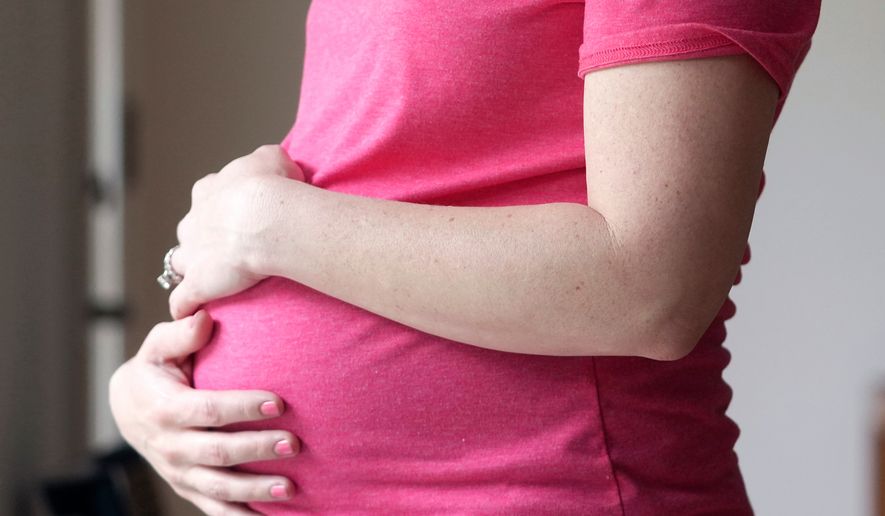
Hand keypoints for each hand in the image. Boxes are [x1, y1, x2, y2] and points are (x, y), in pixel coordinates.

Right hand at [109, 310, 299, 514]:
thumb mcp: (157, 347)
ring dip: (255, 490)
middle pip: (218, 452)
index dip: (243, 408)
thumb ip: (179, 333)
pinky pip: (215, 509)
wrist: (128, 409)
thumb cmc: (154, 371)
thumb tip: (205, 318)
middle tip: (294, 444)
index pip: (208, 410)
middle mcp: (171, 446)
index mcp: (166, 409)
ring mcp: (179, 472)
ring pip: (219, 488)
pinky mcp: (187, 488)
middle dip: (257, 450)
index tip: (279, 402)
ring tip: (290, 488)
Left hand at [168, 144, 304, 319]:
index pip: (206, 197)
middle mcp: (193, 222)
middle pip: (191, 232)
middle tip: (232, 249)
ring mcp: (192, 255)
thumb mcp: (273, 158)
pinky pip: (182, 302)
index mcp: (207, 191)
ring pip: (181, 265)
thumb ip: (268, 160)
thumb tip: (274, 164)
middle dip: (204, 241)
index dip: (221, 208)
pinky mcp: (197, 285)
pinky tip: (197, 316)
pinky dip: (187, 308)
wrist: (265, 217)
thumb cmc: (272, 186)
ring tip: (213, 284)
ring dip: (193, 273)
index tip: (239, 215)